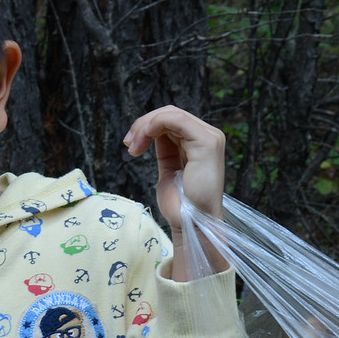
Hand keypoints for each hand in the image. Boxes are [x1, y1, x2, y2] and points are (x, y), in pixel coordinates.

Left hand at [123, 105, 224, 231]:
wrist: (191, 223)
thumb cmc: (181, 204)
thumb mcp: (170, 169)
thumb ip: (166, 149)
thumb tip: (150, 132)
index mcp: (200, 143)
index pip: (172, 120)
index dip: (148, 126)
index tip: (130, 145)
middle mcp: (208, 136)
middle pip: (170, 114)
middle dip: (144, 125)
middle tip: (128, 144)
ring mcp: (210, 138)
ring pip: (171, 114)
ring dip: (145, 126)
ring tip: (133, 146)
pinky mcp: (206, 143)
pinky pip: (177, 120)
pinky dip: (154, 124)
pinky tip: (143, 138)